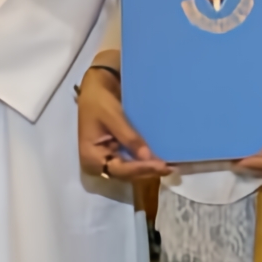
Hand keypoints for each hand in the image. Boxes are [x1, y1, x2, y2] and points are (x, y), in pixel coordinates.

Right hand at [76, 56, 169, 179]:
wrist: (95, 87)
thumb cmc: (99, 99)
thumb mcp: (113, 116)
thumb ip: (129, 137)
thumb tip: (147, 157)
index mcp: (91, 156)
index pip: (119, 169)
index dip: (141, 168)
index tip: (161, 166)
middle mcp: (97, 163)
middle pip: (126, 173)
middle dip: (147, 170)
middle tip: (171, 167)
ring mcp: (106, 159)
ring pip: (130, 170)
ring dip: (148, 168)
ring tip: (169, 165)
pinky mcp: (115, 153)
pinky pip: (130, 161)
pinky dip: (144, 161)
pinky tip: (159, 159)